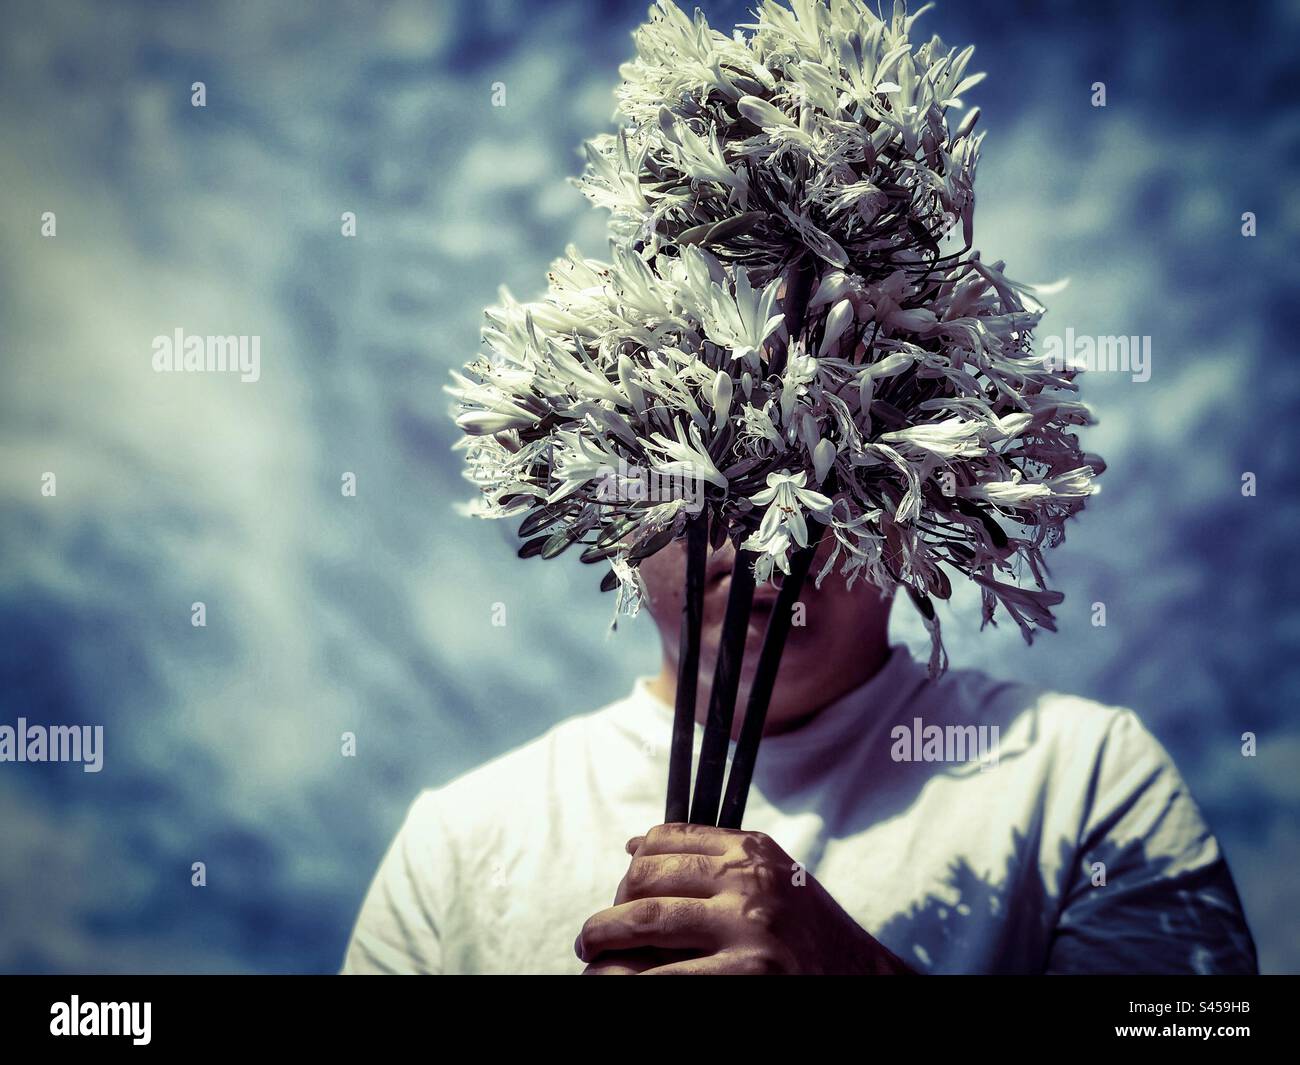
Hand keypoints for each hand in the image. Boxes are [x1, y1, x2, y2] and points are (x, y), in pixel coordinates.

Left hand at [576, 823, 914, 974]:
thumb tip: (634, 845)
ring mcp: (748, 928)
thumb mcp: (774, 880)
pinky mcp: (747, 976)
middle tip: (593, 937)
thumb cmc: (811, 936)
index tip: (622, 893)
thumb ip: (713, 858)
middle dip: (609, 909)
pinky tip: (619, 986)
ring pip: (642, 922)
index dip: (631, 866)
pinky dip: (629, 982)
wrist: (867, 984)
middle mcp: (749, 881)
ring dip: (601, 941)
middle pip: (645, 877)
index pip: (665, 838)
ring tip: (592, 959)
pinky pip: (662, 977)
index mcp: (753, 851)